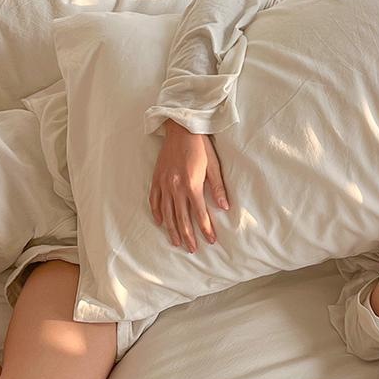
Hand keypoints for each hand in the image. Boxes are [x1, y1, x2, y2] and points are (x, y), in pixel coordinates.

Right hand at [149, 120, 229, 251]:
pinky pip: (154, 200)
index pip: (199, 214)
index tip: (210, 240)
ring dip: (172, 229)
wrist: (181, 129)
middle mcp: (175, 187)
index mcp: (191, 185)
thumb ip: (218, 188)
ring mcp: (164, 184)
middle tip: (193, 249)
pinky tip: (160, 223)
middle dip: (188, 235)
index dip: (205, 229)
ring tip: (177, 243)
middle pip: (181, 218)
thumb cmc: (201, 147)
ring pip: (166, 213)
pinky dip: (157, 213)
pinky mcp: (156, 179)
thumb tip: (224, 207)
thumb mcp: (213, 166)